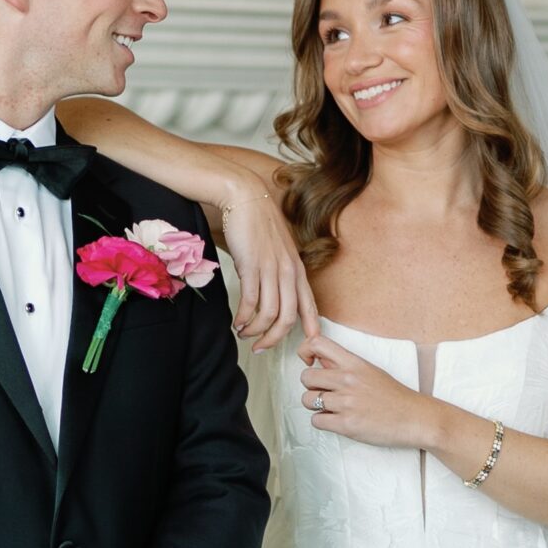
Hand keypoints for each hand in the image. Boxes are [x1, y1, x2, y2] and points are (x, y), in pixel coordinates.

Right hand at [223, 176, 316, 353]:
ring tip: (244, 334)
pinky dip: (243, 317)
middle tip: (260, 348)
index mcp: (297, 269)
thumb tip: (274, 296)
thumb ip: (280, 272)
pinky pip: (250, 302)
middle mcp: (288, 271)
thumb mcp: (278, 250)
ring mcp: (271, 269)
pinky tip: (237, 322)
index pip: (309, 307)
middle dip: (274, 339)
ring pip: (269, 314)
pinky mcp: (251, 266)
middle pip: (287, 318)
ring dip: (255, 331)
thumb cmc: (259, 224)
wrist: (245, 197)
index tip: (307, 349)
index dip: (310, 330)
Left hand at [299, 335, 432, 448]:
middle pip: (306, 376)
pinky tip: (337, 420)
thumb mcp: (370, 371)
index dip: (306, 351)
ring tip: (332, 408)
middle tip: (324, 392)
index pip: (317, 344)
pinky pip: (316, 421)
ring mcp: (346, 403)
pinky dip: (323, 422)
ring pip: (307, 400)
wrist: (415, 419)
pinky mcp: (346, 424)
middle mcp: (348, 380)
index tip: (310, 362)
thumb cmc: (395, 397)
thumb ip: (344, 367)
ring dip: (315, 406)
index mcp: (354, 363)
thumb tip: (319, 363)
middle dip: (311, 386)